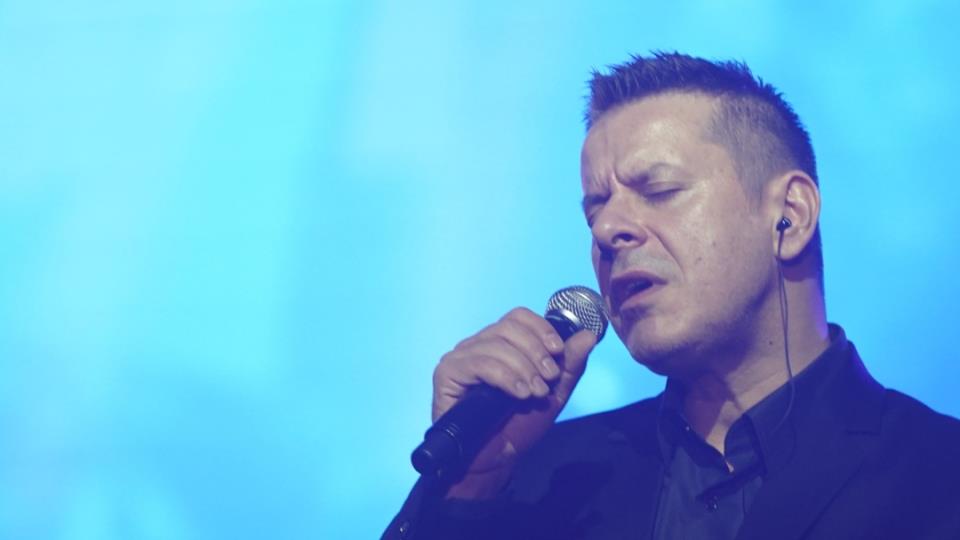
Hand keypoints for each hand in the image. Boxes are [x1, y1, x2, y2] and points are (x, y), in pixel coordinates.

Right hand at [431, 307, 597, 498]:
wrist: (496, 460)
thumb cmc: (518, 426)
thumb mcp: (553, 393)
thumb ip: (569, 365)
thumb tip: (588, 336)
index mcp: (500, 344)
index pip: (518, 316)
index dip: (541, 329)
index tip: (558, 351)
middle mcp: (477, 345)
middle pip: (508, 327)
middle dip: (535, 352)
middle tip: (547, 379)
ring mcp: (460, 357)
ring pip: (496, 344)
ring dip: (523, 368)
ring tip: (533, 393)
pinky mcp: (447, 373)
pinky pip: (478, 363)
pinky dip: (504, 376)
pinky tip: (518, 394)